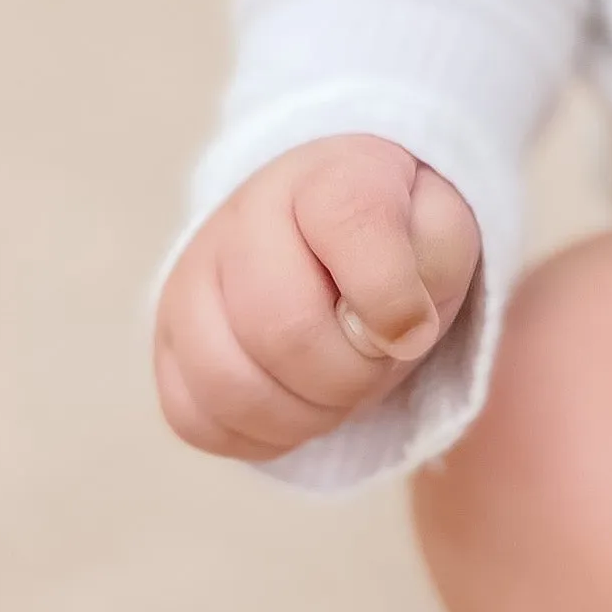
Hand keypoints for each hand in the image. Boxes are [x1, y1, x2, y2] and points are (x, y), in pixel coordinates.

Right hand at [153, 135, 483, 460]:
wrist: (332, 239)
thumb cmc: (397, 239)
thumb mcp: (444, 229)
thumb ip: (435, 260)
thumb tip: (394, 333)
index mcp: (324, 177)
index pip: (353, 224)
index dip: (393, 295)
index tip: (417, 325)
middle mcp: (240, 219)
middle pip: (284, 330)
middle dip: (352, 374)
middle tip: (375, 362)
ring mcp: (191, 282)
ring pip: (231, 386)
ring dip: (307, 414)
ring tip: (337, 388)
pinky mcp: (167, 345)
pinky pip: (196, 420)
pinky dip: (260, 434)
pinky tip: (294, 402)